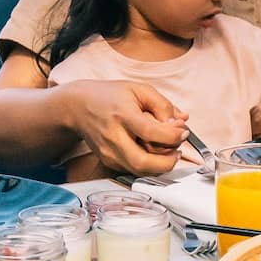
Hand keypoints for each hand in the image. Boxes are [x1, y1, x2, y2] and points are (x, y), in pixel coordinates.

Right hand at [63, 80, 188, 175]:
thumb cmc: (110, 96)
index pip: (150, 132)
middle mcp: (113, 137)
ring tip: (167, 151)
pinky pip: (133, 170)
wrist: (78, 106)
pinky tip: (152, 152)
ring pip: (139, 171)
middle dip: (167, 163)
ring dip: (159, 166)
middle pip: (142, 162)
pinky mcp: (107, 162)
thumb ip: (162, 105)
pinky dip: (148, 165)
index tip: (183, 132)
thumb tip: (181, 121)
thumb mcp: (139, 90)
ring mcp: (108, 153)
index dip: (172, 135)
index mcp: (122, 114)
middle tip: (177, 152)